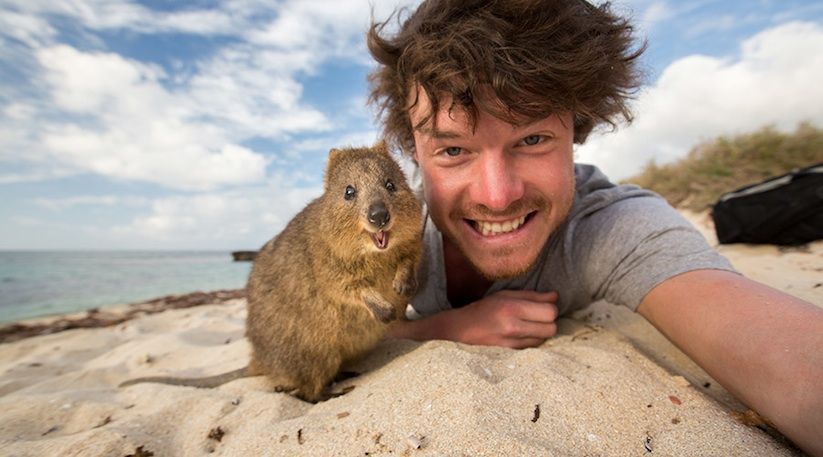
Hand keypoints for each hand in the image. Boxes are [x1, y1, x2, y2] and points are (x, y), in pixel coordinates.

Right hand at [388, 290, 558, 348]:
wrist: (460, 330)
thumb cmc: (483, 308)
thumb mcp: (505, 295)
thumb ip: (532, 296)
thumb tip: (556, 296)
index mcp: (512, 308)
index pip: (550, 312)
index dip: (551, 309)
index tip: (544, 306)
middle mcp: (513, 327)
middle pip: (551, 328)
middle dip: (548, 322)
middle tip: (538, 317)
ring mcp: (512, 343)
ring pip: (544, 340)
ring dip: (541, 333)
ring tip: (528, 326)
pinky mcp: (511, 354)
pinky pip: (533, 348)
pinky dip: (532, 342)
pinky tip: (521, 335)